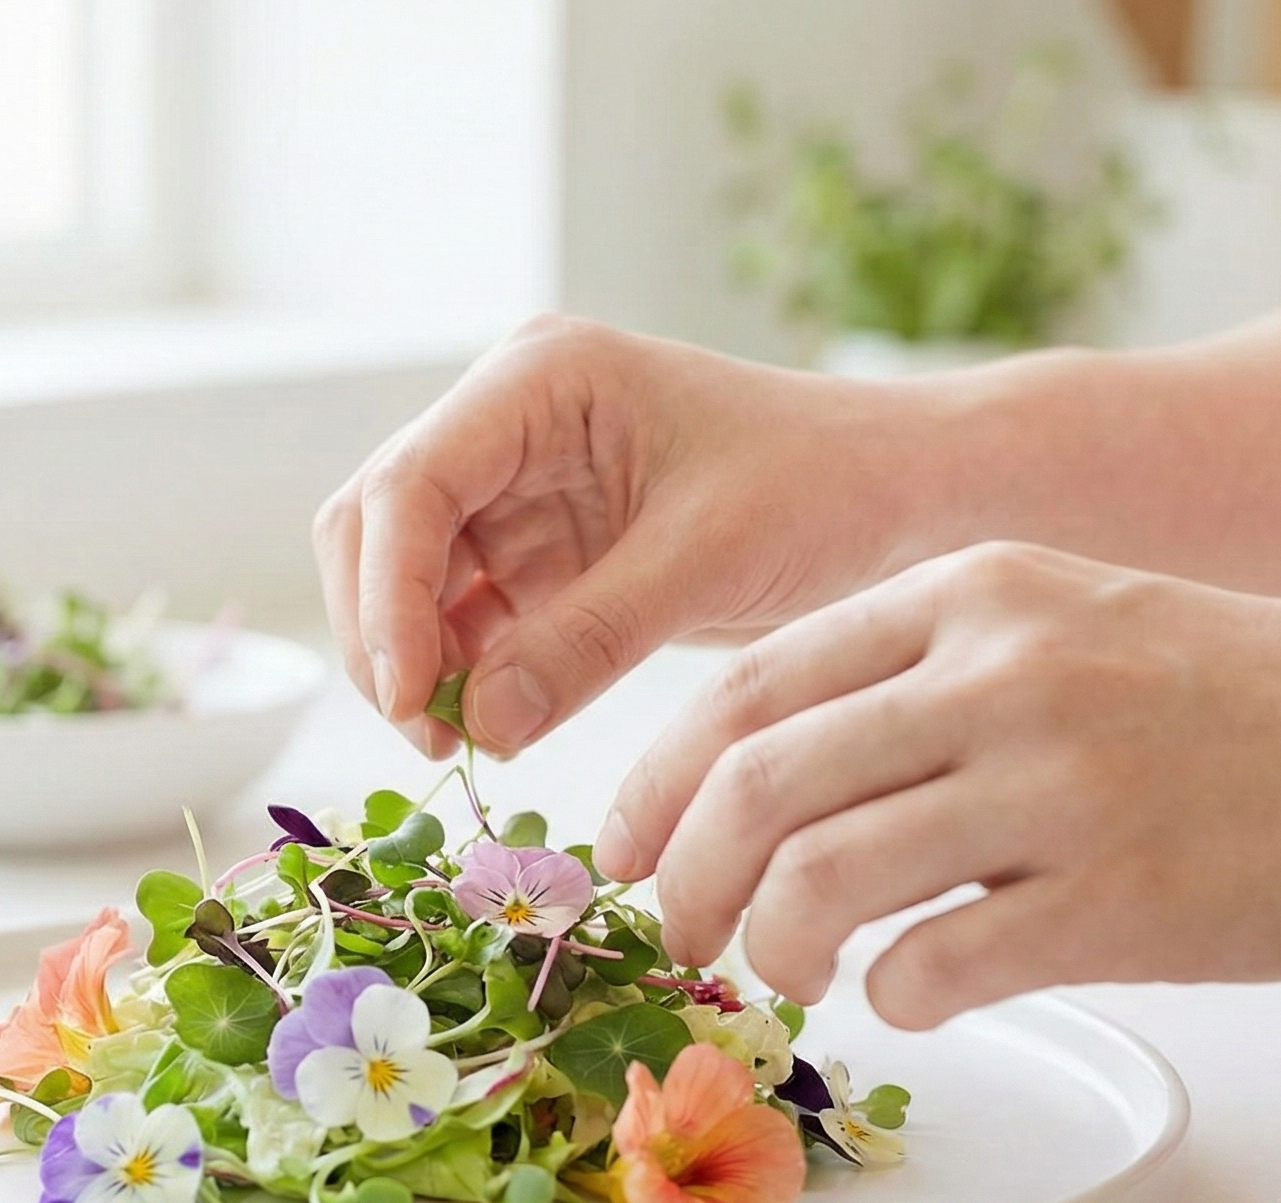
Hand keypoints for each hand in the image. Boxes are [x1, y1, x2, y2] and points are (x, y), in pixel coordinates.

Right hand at [312, 315, 949, 754]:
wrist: (902, 498)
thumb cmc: (825, 488)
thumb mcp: (708, 560)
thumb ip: (586, 640)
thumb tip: (474, 726)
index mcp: (539, 380)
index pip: (411, 485)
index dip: (388, 595)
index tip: (409, 697)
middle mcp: (507, 423)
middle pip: (378, 528)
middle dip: (386, 634)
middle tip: (430, 736)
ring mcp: (515, 489)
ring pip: (404, 580)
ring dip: (415, 663)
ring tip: (462, 744)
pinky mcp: (536, 554)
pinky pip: (459, 619)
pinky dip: (461, 677)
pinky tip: (492, 730)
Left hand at [595, 543, 1280, 1027]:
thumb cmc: (1256, 703)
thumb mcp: (1081, 623)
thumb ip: (934, 677)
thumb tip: (782, 780)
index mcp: (978, 593)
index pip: (752, 684)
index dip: (655, 780)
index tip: (619, 848)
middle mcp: (1004, 669)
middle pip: (755, 779)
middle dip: (675, 876)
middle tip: (669, 938)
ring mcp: (1063, 779)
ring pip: (817, 873)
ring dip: (769, 946)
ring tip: (787, 975)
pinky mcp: (1123, 896)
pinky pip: (936, 964)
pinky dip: (894, 997)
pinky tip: (914, 997)